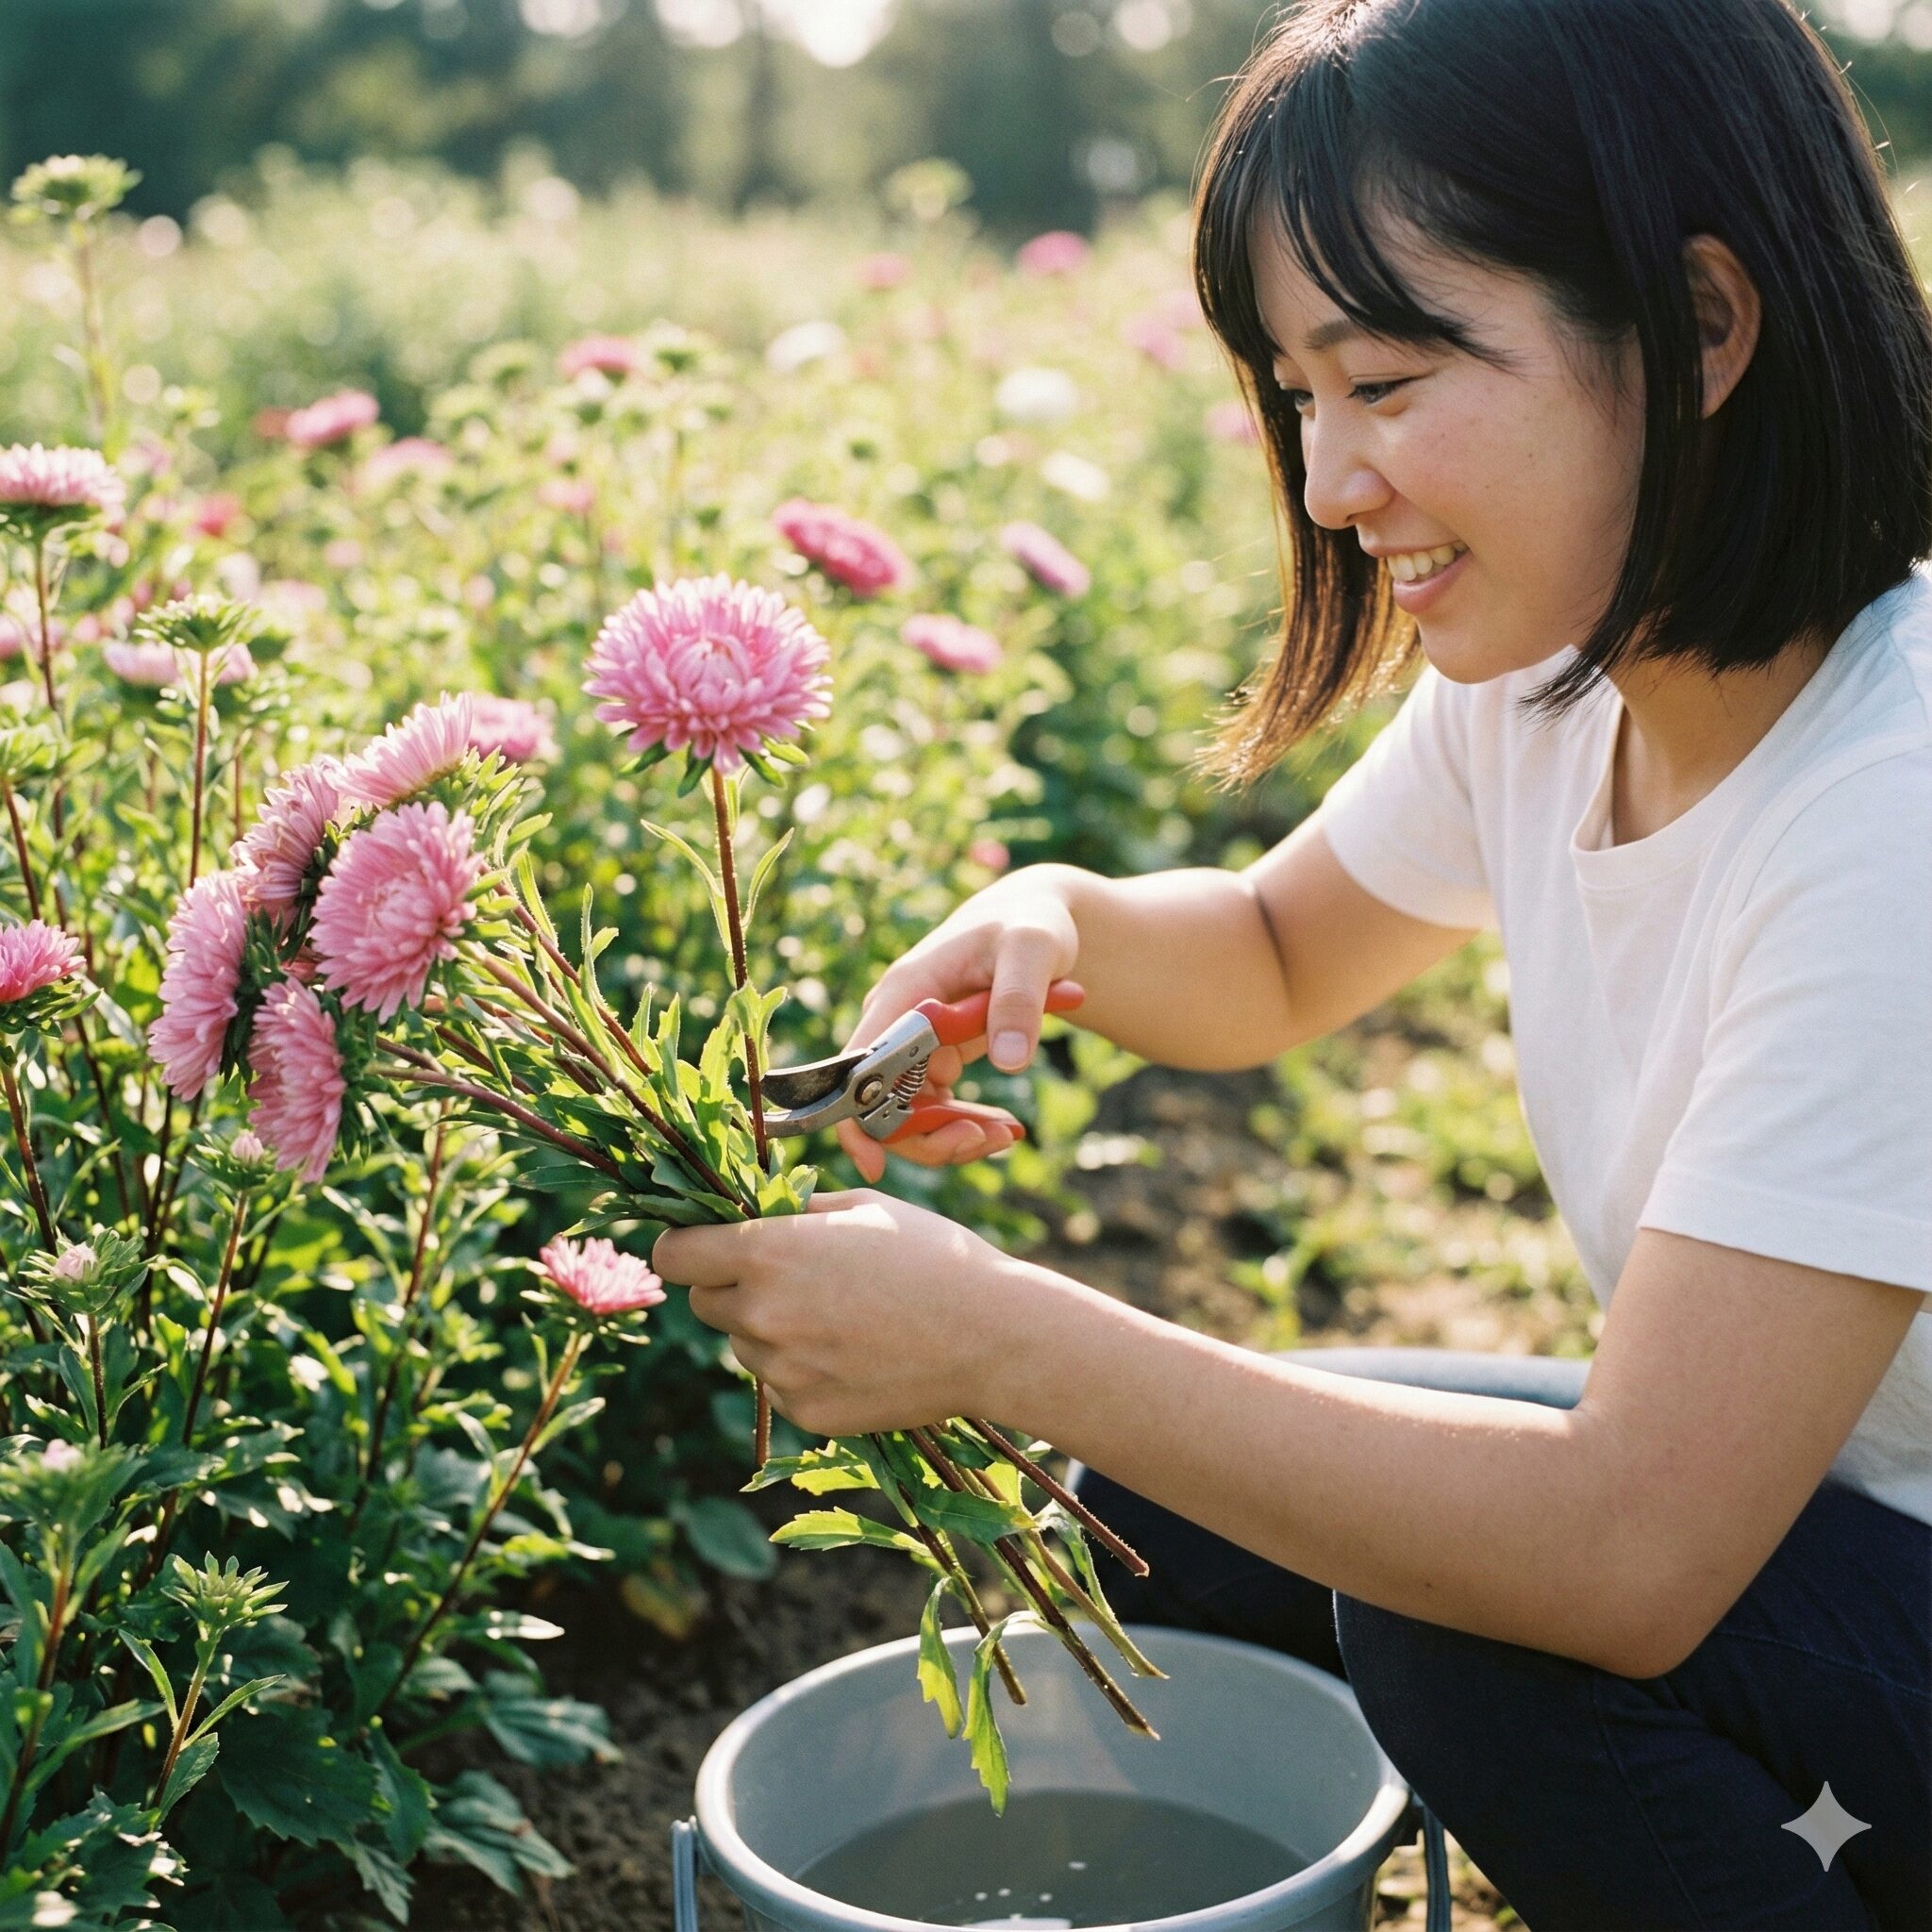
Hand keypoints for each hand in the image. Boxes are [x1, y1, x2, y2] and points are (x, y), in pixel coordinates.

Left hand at [651, 1191, 1016, 1436]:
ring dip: (771, 1330)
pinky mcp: (805, 1413)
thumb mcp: (862, 1207)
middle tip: (786, 1279)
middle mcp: (761, 1313)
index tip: (702, 1244)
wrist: (992, 1335)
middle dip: (731, 1288)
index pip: (673, 1254)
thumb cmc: (932, 1255)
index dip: (684, 1246)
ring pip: (744, 1346)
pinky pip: (780, 1386)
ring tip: (840, 1317)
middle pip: (703, 1303)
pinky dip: (802, 1371)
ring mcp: (782, 1370)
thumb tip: (754, 1209)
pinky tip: (856, 1353)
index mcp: (767, 1251)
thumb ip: (796, 1209)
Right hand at [834, 864, 1081, 1182]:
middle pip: (884, 1102)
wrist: (1041, 915)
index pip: (856, 1066)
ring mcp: (915, 1041)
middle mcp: (897, 1021)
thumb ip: (1019, 1000)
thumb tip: (1007, 1064)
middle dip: (931, 1135)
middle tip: (991, 1138)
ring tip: (1011, 1133)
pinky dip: (971, 1120)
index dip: (855, 1120)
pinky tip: (1010, 1127)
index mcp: (903, 993)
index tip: (877, 1166)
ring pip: (915, 1112)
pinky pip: (940, 1104)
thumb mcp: (1033, 948)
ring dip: (958, 1132)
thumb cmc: (1030, 922)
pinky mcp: (939, 1053)